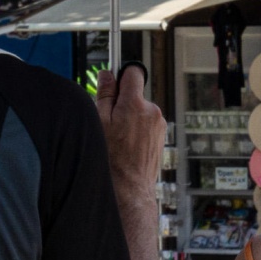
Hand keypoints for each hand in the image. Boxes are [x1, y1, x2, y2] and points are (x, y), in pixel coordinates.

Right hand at [96, 64, 164, 191]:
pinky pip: (146, 124)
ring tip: (119, 138)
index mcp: (135, 104)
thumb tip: (107, 75)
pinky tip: (128, 146)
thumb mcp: (99, 122)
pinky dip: (137, 130)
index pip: (133, 72)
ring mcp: (159, 124)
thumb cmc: (111, 158)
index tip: (113, 83)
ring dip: (130, 118)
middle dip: (122, 102)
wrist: (129, 188)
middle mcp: (152, 111)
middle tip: (109, 121)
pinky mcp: (161, 136)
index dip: (121, 75)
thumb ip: (104, 95)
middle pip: (135, 94)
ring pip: (140, 110)